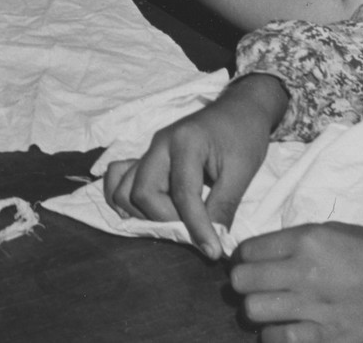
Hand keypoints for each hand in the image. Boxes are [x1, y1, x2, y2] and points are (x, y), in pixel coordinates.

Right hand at [103, 74, 286, 258]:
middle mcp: (158, 145)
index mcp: (185, 143)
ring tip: (174, 222)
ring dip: (143, 214)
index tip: (213, 252)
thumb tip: (213, 243)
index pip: (182, 194)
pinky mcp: (147, 158)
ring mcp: (149, 151)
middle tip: (193, 230)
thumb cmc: (243, 136)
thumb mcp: (242, 172)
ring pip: (123, 189)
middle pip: (141, 193)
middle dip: (165, 220)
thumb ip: (224, 207)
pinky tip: (143, 214)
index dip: (196, 227)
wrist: (238, 110)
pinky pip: (118, 179)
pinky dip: (122, 199)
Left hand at [231, 223, 362, 342]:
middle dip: (243, 282)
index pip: (248, 250)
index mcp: (308, 241)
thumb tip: (265, 253)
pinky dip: (274, 334)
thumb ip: (298, 241)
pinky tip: (284, 327)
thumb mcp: (338, 232)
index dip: (244, 256)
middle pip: (242, 281)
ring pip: (253, 311)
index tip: (251, 262)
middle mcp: (306, 273)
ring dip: (255, 309)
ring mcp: (316, 308)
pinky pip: (278, 339)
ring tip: (269, 307)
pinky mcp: (328, 337)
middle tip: (255, 285)